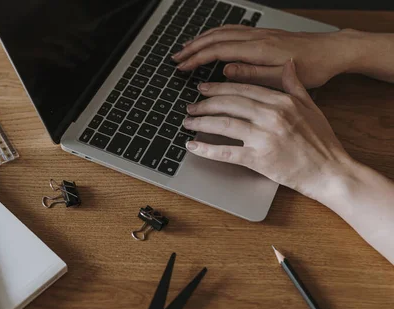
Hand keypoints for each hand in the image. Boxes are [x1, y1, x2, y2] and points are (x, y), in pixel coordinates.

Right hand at [172, 26, 360, 88]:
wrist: (333, 51)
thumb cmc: (313, 67)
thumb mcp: (281, 78)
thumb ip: (251, 74)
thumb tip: (225, 70)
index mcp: (258, 49)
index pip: (218, 51)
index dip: (197, 59)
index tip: (182, 67)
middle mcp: (256, 37)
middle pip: (216, 37)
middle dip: (193, 47)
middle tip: (176, 58)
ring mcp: (259, 33)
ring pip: (223, 31)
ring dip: (202, 38)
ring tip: (186, 48)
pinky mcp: (263, 34)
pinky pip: (233, 30)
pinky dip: (216, 34)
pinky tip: (212, 39)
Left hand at [183, 60, 353, 200]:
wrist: (330, 171)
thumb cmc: (322, 142)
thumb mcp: (312, 107)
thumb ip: (295, 85)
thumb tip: (287, 64)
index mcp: (282, 102)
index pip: (243, 89)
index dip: (219, 87)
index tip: (204, 88)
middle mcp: (271, 116)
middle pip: (229, 103)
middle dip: (205, 103)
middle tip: (191, 105)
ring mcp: (264, 138)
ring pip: (224, 124)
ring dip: (201, 122)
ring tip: (188, 122)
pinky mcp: (259, 160)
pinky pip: (226, 152)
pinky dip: (206, 149)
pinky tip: (192, 146)